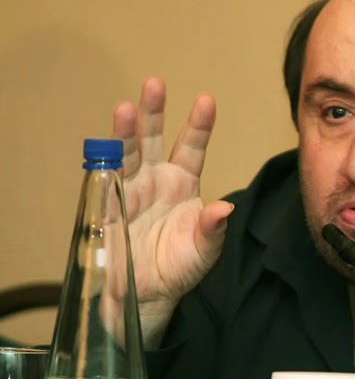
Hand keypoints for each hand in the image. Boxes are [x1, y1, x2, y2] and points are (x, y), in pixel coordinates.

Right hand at [112, 77, 232, 346]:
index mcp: (182, 183)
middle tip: (155, 83)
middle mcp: (155, 179)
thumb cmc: (181, 268)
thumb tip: (225, 209)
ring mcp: (130, 189)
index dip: (198, 124)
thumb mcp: (205, 249)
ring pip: (127, 153)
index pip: (191, 146)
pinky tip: (106, 145)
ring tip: (127, 108)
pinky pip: (105, 180)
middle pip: (154, 138)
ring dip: (126, 131)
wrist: (149, 294)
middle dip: (154, 112)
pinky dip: (106, 164)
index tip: (206, 100)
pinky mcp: (108, 205)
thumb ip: (213, 228)